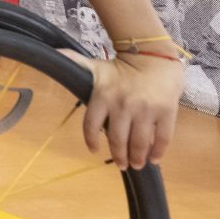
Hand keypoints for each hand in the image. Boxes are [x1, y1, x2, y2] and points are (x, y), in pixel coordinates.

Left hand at [82, 50, 182, 169]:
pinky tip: (154, 158)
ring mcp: (145, 109)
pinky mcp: (166, 112)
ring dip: (137, 157)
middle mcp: (122, 105)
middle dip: (119, 156)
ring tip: (136, 164)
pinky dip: (158, 151)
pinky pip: (162, 137)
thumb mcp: (95, 66)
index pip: (91, 125)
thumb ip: (74, 62)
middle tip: (122, 165)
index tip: (93, 150)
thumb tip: (53, 53)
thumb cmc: (122, 66)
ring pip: (139, 142)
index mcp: (103, 96)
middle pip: (117, 139)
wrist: (154, 56)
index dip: (91, 140)